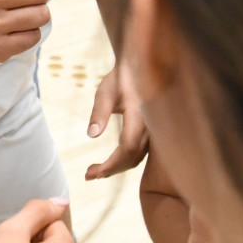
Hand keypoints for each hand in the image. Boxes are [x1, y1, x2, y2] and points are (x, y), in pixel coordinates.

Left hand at [85, 63, 148, 179]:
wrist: (139, 68)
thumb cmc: (120, 78)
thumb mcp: (105, 92)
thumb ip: (99, 113)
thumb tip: (92, 135)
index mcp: (139, 116)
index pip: (127, 149)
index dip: (110, 165)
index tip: (91, 173)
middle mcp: (150, 127)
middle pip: (132, 158)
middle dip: (110, 170)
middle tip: (89, 175)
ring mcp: (153, 131)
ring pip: (137, 157)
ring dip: (117, 167)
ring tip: (96, 171)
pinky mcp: (151, 132)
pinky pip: (140, 152)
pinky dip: (125, 160)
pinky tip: (110, 163)